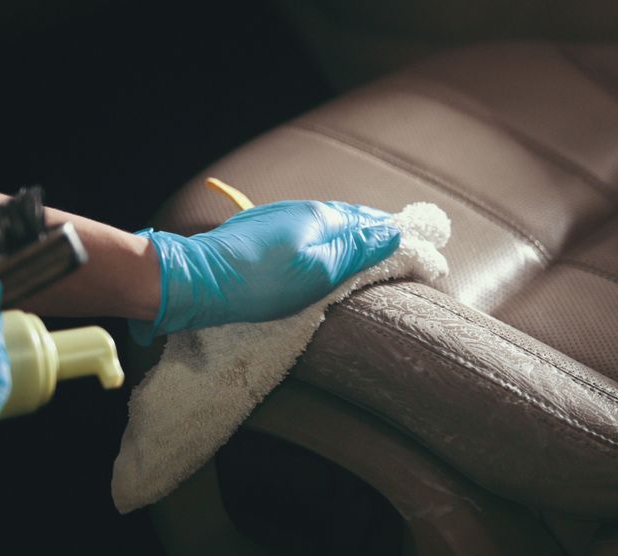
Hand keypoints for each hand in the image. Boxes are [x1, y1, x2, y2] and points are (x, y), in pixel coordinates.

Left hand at [130, 200, 399, 342]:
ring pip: (326, 226)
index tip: (421, 245)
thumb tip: (394, 232)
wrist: (196, 281)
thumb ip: (356, 251)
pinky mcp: (260, 234)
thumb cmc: (260, 283)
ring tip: (368, 253)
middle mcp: (301, 210)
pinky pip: (306, 234)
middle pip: (349, 220)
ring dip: (350, 237)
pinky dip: (325, 243)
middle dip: (375, 233)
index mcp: (320, 216)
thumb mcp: (318, 272)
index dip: (396, 233)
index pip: (370, 221)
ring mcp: (277, 219)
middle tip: (400, 249)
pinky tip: (324, 256)